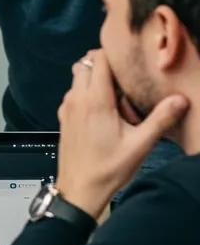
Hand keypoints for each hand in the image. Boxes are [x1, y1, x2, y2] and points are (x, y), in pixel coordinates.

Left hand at [56, 49, 187, 218]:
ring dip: (95, 80)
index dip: (114, 55)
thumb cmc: (108, 169)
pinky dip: (87, 93)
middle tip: (126, 83)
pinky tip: (105, 113)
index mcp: (94, 100)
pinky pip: (74, 94)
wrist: (79, 189)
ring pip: (79, 78)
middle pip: (86, 64)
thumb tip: (180, 100)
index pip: (98, 59)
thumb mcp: (140, 145)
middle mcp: (76, 99)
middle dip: (105, 66)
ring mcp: (67, 108)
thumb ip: (160, 119)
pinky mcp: (64, 117)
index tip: (130, 62)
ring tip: (117, 100)